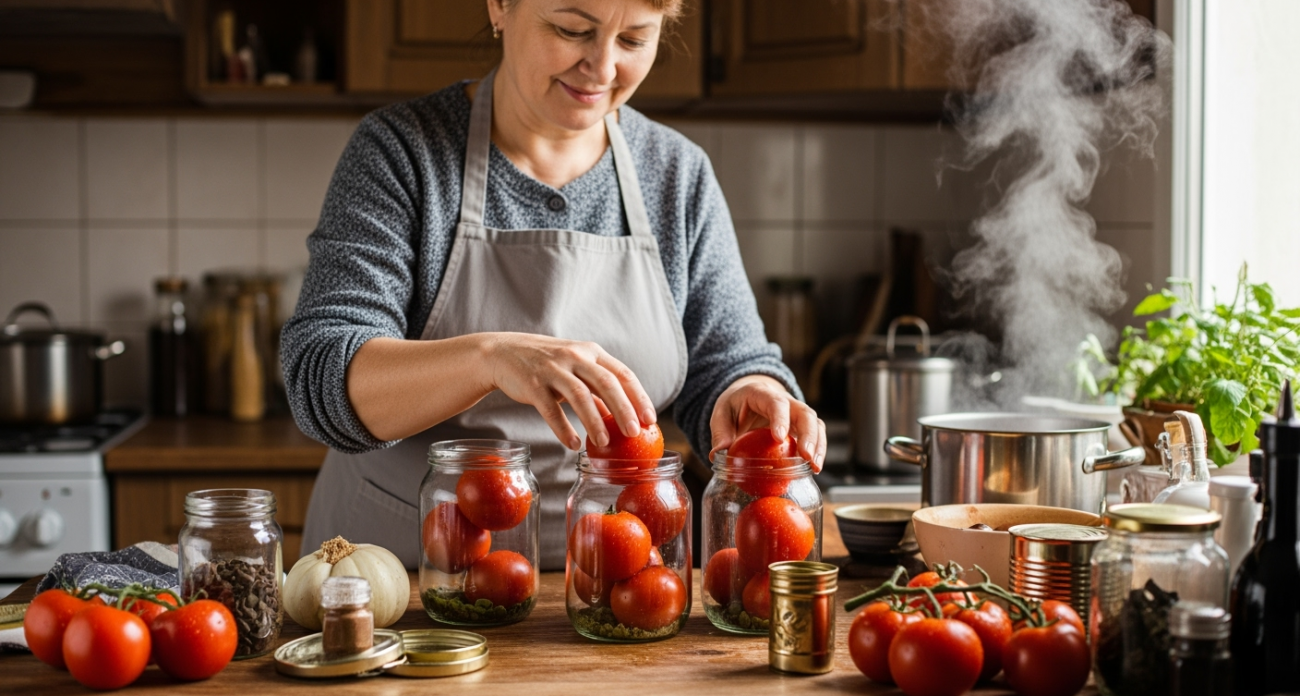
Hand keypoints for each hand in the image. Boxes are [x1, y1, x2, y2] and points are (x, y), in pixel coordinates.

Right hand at [485, 333, 656, 450]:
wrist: (504, 353)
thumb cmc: (547, 364)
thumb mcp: (576, 369)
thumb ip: (597, 390)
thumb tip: (621, 418)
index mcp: (591, 352)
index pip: (623, 373)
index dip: (638, 397)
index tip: (650, 419)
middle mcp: (575, 356)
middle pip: (606, 383)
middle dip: (623, 409)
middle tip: (634, 432)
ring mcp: (553, 369)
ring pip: (580, 395)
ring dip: (594, 421)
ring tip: (603, 443)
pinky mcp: (533, 383)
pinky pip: (550, 409)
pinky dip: (563, 428)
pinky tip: (573, 444)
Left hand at [709, 375, 826, 471]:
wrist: (747, 397)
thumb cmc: (735, 405)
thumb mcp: (721, 414)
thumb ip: (720, 432)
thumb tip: (718, 455)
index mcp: (761, 394)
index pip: (775, 402)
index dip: (780, 418)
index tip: (779, 438)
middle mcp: (785, 400)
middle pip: (804, 413)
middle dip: (808, 435)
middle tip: (807, 457)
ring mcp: (796, 413)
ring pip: (815, 423)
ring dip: (818, 445)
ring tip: (815, 466)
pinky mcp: (802, 426)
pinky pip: (816, 434)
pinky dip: (818, 450)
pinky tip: (814, 468)